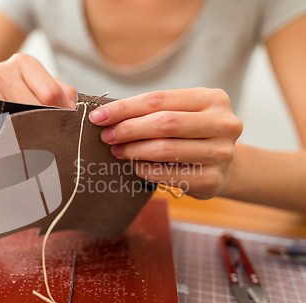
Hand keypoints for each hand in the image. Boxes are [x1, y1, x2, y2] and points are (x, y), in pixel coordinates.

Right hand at [0, 53, 76, 136]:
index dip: (62, 113)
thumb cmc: (20, 93)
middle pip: (35, 109)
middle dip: (48, 125)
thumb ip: (64, 93)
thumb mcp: (43, 85)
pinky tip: (18, 145)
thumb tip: (74, 111)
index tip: (66, 126)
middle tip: (54, 138)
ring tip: (35, 141)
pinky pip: (1, 135)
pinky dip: (12, 143)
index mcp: (23, 61)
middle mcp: (1, 72)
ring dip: (30, 136)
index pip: (51, 93)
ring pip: (18, 123)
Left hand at [89, 88, 242, 198]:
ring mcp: (221, 153)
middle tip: (106, 136)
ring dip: (133, 150)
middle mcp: (223, 124)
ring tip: (118, 150)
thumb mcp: (181, 113)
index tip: (98, 117)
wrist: (226, 166)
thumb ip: (151, 111)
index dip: (124, 108)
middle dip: (128, 129)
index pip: (158, 100)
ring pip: (164, 150)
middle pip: (163, 123)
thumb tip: (105, 115)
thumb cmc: (192, 134)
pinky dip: (144, 169)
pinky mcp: (213, 180)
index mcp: (212, 99)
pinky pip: (167, 175)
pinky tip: (135, 165)